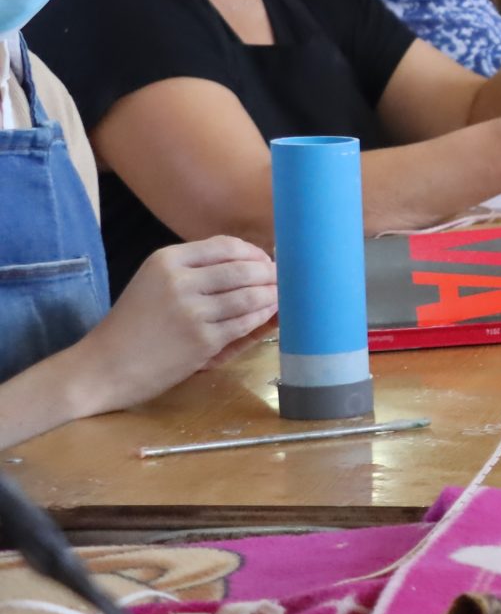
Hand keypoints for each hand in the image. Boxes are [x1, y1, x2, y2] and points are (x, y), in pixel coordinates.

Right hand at [65, 237, 275, 414]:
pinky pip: (246, 323)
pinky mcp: (203, 340)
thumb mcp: (156, 286)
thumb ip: (200, 275)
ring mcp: (192, 311)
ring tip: (281, 297)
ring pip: (249, 295)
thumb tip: (258, 267)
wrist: (103, 367)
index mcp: (166, 261)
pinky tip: (269, 317)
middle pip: (243, 269)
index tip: (267, 263)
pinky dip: (263, 318)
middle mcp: (179, 280)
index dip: (254, 253)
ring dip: (272, 296)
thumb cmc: (133, 327)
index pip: (225, 246)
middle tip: (283, 282)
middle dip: (270, 275)